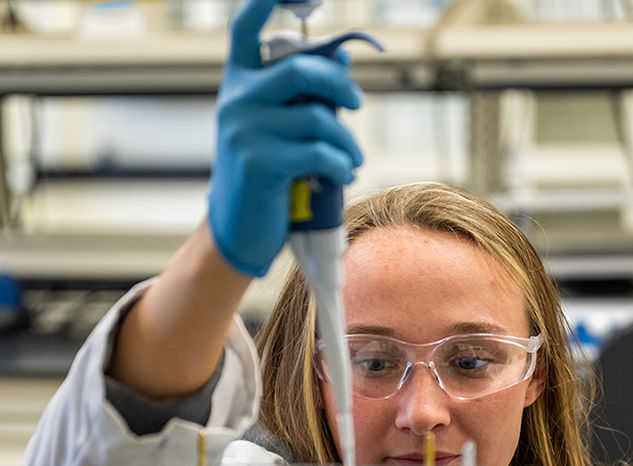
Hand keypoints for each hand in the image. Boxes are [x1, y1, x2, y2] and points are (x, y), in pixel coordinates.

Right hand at [208, 0, 363, 276]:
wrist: (238, 229)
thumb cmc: (268, 177)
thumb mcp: (280, 131)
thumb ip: (304, 98)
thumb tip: (343, 61)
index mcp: (238, 84)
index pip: (246, 28)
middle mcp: (236, 100)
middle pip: (301, 69)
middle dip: (340, 86)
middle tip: (355, 105)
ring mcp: (244, 130)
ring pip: (319, 118)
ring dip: (348, 143)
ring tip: (351, 161)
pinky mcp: (260, 162)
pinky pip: (321, 152)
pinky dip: (342, 165)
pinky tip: (343, 176)